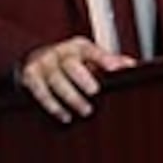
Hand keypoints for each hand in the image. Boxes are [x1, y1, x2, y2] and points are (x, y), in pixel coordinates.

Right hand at [16, 34, 130, 121]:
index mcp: (78, 47)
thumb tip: (131, 65)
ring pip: (56, 80)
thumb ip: (110, 61)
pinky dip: (52, 105)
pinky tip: (64, 115)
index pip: (91, 51)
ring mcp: (44, 64)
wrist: (38, 58)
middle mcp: (60, 53)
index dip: (104, 59)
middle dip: (82, 77)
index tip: (115, 68)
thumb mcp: (89, 57)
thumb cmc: (70, 61)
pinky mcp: (31, 77)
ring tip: (85, 110)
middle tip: (94, 91)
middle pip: (70, 64)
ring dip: (70, 97)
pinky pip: (40, 91)